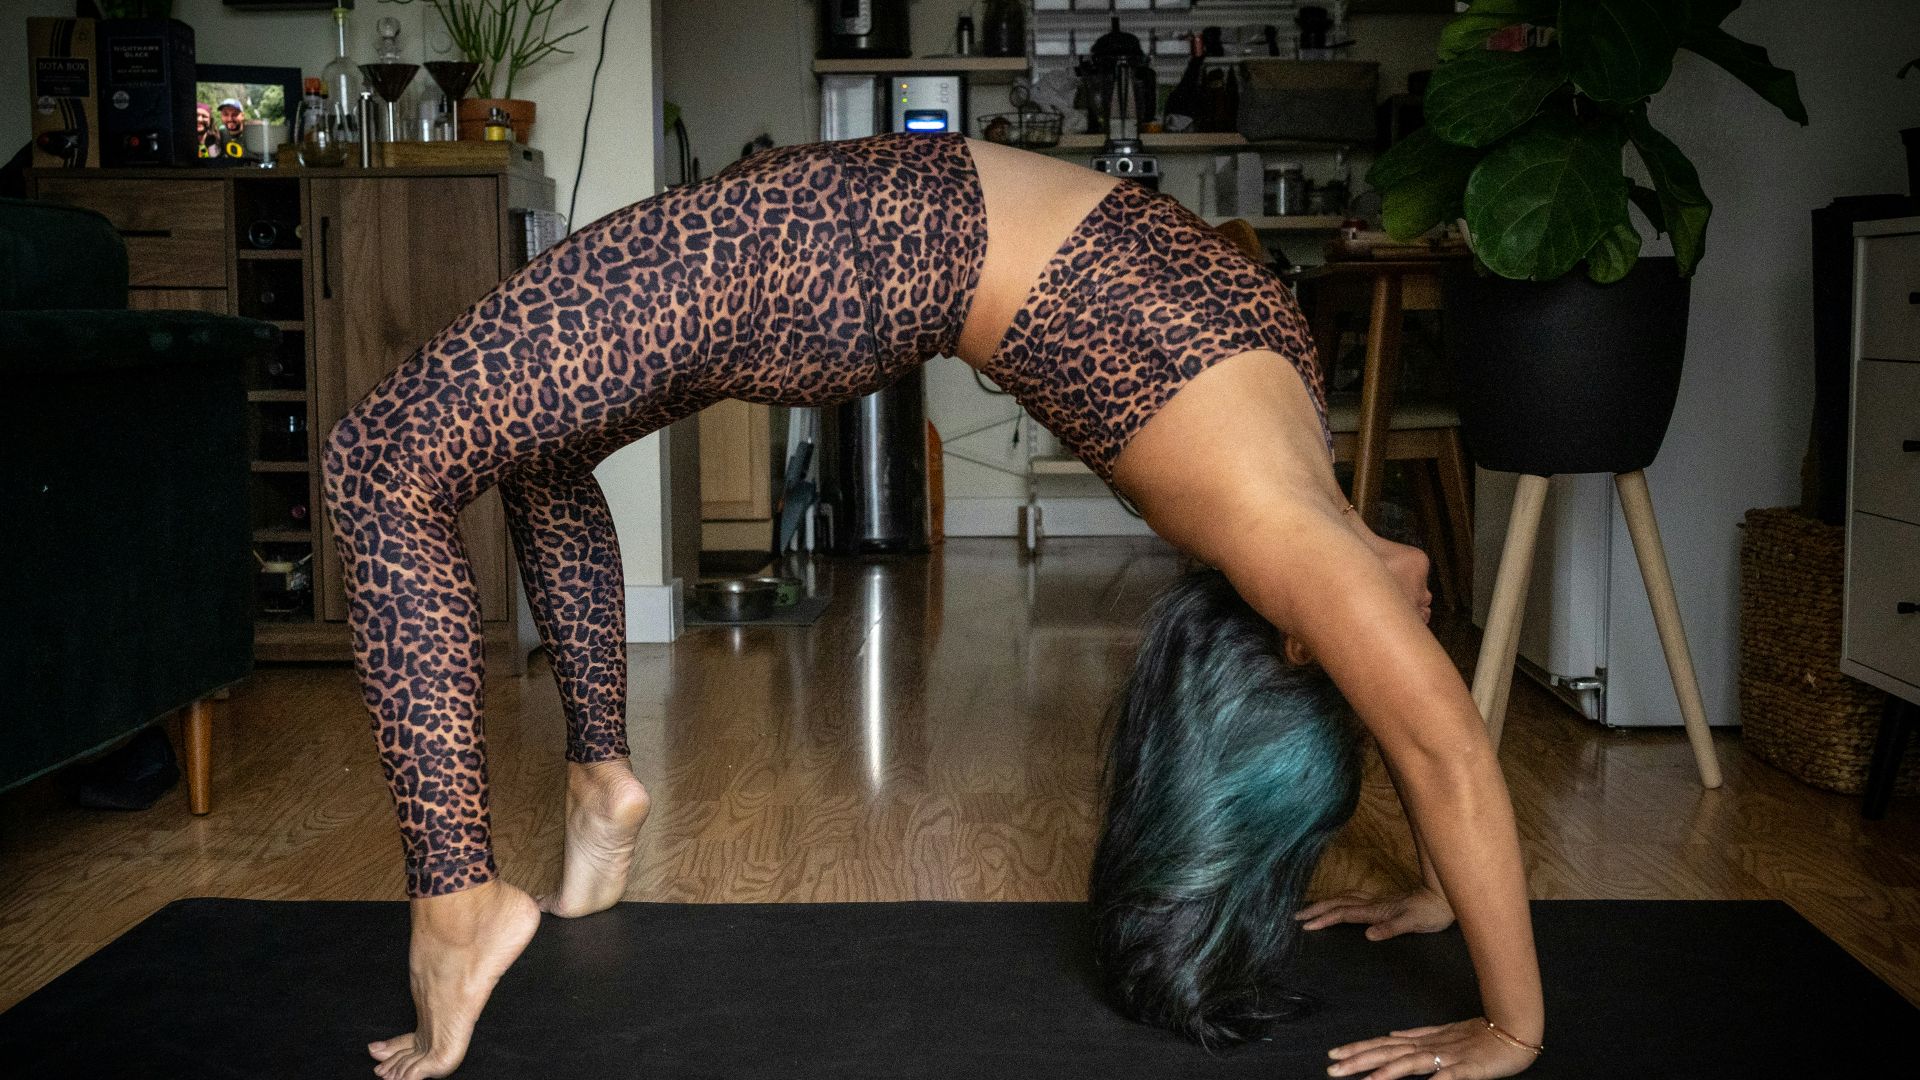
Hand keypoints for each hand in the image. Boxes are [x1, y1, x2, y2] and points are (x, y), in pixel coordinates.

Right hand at [1295, 887, 1455, 939]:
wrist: (1443, 898)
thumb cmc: (1430, 913)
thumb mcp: (1414, 923)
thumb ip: (1391, 928)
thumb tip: (1368, 934)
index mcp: (1376, 910)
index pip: (1344, 914)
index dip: (1324, 919)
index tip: (1306, 925)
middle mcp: (1372, 904)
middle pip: (1338, 903)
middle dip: (1316, 909)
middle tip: (1296, 916)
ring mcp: (1376, 901)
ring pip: (1343, 898)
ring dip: (1324, 903)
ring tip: (1308, 909)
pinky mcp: (1381, 902)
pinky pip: (1351, 899)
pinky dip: (1337, 901)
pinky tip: (1336, 904)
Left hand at [1327, 1018, 1538, 1078]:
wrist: (1513, 1030)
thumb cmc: (1479, 1035)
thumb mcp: (1444, 1033)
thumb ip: (1417, 1035)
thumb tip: (1392, 1034)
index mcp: (1423, 1041)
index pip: (1383, 1045)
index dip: (1358, 1050)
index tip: (1334, 1055)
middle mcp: (1429, 1047)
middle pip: (1388, 1053)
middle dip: (1359, 1061)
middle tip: (1333, 1068)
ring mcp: (1447, 1058)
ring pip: (1411, 1063)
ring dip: (1387, 1072)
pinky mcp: (1467, 1069)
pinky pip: (1447, 1077)